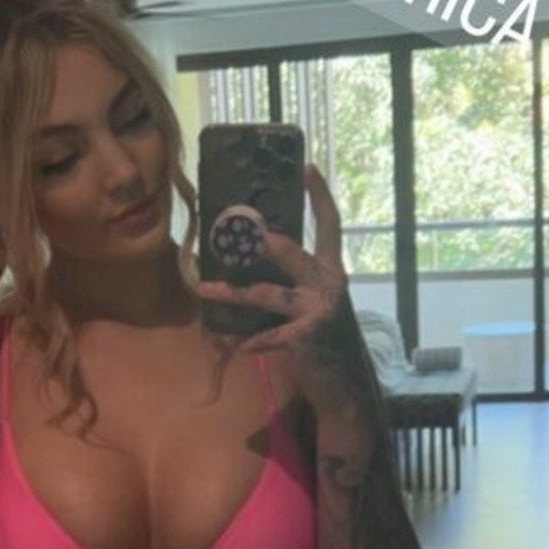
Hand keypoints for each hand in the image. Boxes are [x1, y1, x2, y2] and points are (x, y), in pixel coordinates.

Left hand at [197, 164, 350, 397]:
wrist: (344, 382)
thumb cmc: (321, 334)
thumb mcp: (314, 299)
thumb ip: (294, 277)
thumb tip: (257, 249)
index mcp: (330, 269)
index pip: (329, 225)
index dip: (320, 196)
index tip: (307, 166)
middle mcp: (329, 283)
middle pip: (291, 253)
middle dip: (262, 242)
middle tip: (238, 230)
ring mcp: (319, 310)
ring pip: (267, 294)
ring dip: (232, 293)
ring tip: (204, 289)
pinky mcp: (308, 337)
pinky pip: (270, 335)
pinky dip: (253, 341)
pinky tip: (239, 346)